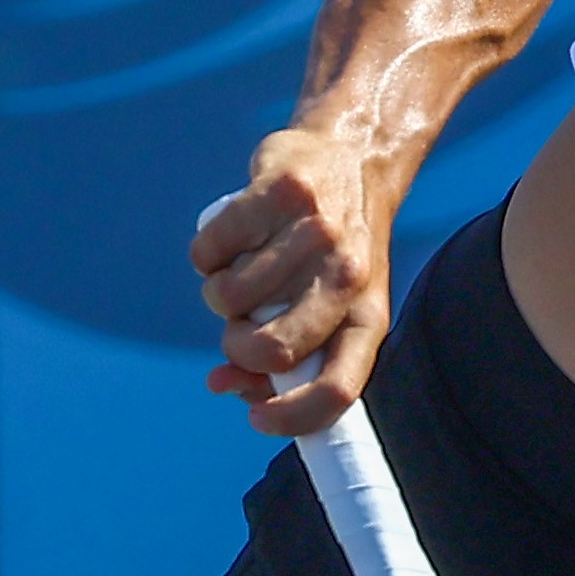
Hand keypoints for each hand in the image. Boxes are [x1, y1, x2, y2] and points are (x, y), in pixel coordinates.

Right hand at [190, 127, 395, 435]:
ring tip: (245, 267)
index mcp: (368, 316)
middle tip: (242, 322)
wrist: (353, 157)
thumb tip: (223, 384)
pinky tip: (233, 236)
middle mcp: (349, 277)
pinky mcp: (280, 194)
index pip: (337, 389)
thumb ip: (285, 353)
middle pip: (271, 350)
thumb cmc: (333, 250)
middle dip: (237, 347)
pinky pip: (208, 252)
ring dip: (219, 293)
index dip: (292, 419)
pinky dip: (206, 253)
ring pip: (228, 299)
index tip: (257, 417)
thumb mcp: (331, 305)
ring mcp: (316, 233)